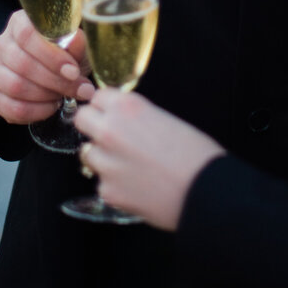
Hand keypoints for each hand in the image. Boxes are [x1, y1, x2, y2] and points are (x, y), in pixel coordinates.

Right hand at [0, 10, 94, 124]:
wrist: (56, 73)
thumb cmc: (66, 54)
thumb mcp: (76, 45)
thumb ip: (76, 42)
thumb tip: (74, 42)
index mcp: (19, 23)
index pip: (27, 35)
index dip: (51, 56)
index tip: (73, 71)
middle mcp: (2, 44)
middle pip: (22, 63)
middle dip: (54, 81)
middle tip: (77, 89)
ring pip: (15, 86)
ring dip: (45, 96)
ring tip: (63, 96)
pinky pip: (11, 108)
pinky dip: (36, 112)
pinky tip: (51, 107)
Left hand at [75, 91, 224, 230]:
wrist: (205, 191)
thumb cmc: (195, 154)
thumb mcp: (166, 119)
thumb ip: (137, 117)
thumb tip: (126, 122)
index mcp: (127, 107)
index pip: (98, 96)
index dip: (108, 106)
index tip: (113, 113)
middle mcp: (110, 131)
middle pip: (82, 119)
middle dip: (94, 125)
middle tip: (112, 136)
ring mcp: (106, 163)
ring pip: (88, 153)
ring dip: (103, 157)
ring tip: (129, 165)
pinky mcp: (108, 191)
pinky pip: (102, 183)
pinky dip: (115, 184)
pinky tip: (136, 185)